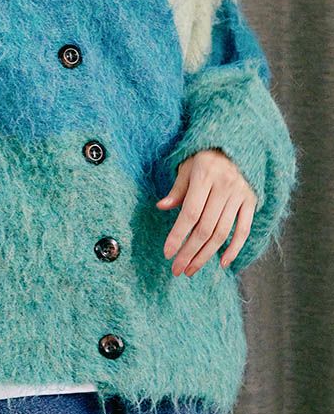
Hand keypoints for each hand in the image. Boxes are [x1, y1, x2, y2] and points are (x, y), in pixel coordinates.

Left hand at [156, 148, 256, 276]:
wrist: (238, 144)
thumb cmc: (205, 157)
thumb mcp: (187, 166)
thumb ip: (177, 189)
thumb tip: (161, 207)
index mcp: (204, 176)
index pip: (189, 213)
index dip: (178, 236)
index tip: (167, 253)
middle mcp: (224, 187)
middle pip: (205, 228)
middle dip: (189, 252)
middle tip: (177, 270)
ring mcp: (240, 195)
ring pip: (222, 232)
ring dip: (206, 255)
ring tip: (191, 269)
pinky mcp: (251, 201)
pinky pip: (243, 229)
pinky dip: (234, 248)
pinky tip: (222, 263)